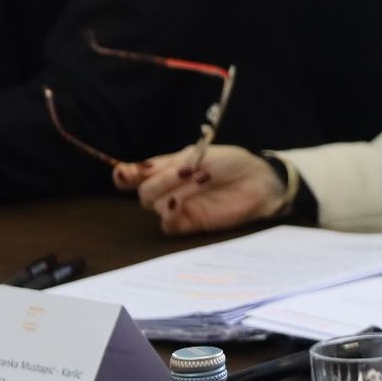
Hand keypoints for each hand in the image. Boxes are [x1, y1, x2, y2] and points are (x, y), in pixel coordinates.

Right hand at [113, 144, 283, 235]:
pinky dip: (168, 215)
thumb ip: (171, 164)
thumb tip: (143, 171)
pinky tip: (178, 204)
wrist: (258, 180)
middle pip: (144, 191)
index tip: (123, 174)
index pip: (137, 173)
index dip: (126, 174)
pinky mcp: (190, 223)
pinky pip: (167, 225)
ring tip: (197, 180)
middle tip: (182, 171)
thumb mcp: (199, 155)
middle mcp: (169, 188)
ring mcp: (178, 207)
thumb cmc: (230, 162)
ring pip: (154, 206)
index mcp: (168, 167)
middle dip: (158, 181)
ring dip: (170, 192)